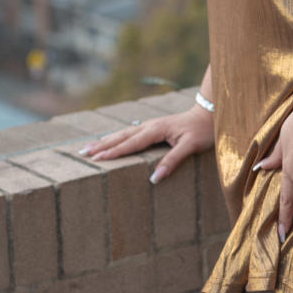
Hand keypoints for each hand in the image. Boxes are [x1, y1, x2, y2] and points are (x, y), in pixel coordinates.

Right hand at [79, 105, 213, 181]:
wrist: (209, 114)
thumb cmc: (202, 131)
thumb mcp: (190, 147)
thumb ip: (172, 161)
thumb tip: (154, 178)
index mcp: (156, 130)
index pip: (131, 143)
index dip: (114, 152)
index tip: (97, 158)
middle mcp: (149, 126)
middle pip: (121, 136)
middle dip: (102, 145)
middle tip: (83, 153)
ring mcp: (150, 125)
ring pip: (123, 133)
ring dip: (106, 140)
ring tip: (90, 147)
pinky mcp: (153, 127)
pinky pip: (130, 133)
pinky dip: (116, 137)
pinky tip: (110, 141)